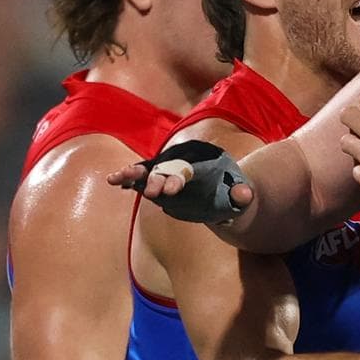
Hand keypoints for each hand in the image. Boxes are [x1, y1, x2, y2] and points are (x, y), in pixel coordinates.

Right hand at [104, 140, 253, 222]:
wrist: (224, 190)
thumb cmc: (233, 190)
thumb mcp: (241, 193)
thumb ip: (242, 193)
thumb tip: (245, 194)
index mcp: (201, 165)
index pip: (188, 170)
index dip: (178, 179)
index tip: (171, 192)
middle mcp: (183, 165)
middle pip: (167, 170)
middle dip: (157, 180)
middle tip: (151, 194)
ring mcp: (169, 172)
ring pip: (150, 170)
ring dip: (135, 174)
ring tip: (118, 178)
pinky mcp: (159, 181)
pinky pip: (142, 178)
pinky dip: (128, 178)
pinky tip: (113, 181)